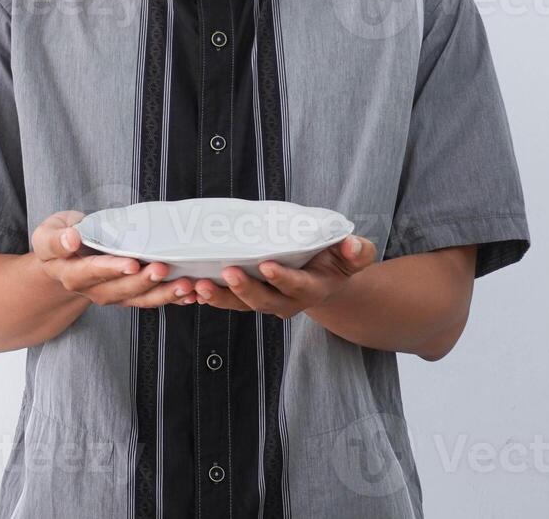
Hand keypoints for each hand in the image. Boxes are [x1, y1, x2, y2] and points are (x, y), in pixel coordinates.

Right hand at [31, 210, 195, 307]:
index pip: (91, 272)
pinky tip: (191, 294)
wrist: (66, 260)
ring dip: (163, 294)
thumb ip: (56, 239)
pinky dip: (172, 298)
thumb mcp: (47, 234)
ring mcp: (113, 294)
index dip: (111, 269)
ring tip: (185, 285)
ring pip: (139, 299)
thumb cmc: (60, 240)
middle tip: (163, 267)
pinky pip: (151, 299)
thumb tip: (71, 239)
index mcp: (71, 273)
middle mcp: (92, 290)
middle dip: (143, 281)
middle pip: (119, 290)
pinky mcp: (129, 294)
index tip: (130, 262)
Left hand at [191, 234, 376, 316]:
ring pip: (241, 304)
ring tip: (199, 286)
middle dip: (246, 289)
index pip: (297, 286)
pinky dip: (209, 297)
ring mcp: (266, 302)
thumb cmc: (336, 261)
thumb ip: (357, 252)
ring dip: (220, 297)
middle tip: (228, 272)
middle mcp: (287, 302)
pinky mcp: (249, 299)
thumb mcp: (353, 256)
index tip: (268, 265)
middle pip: (264, 300)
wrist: (324, 279)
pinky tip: (191, 289)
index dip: (283, 278)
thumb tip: (354, 244)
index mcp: (312, 289)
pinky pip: (228, 301)